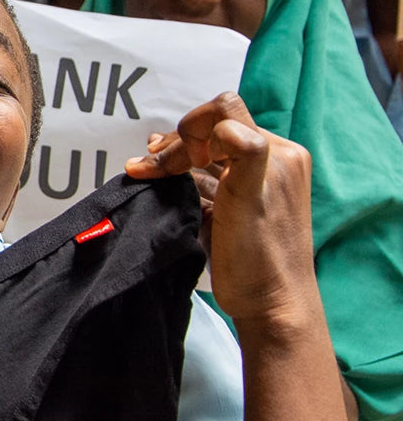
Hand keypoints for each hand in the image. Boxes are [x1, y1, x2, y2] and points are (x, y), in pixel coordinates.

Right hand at [126, 92, 315, 325]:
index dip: (194, 130)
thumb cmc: (261, 258)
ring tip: (142, 171)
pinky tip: (155, 178)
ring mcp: (249, 182)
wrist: (270, 307)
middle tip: (146, 169)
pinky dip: (177, 176)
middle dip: (174, 146)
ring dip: (170, 161)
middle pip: (210, 132)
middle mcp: (267, 162)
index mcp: (279, 153)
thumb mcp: (251, 201)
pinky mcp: (233, 203)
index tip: (182, 161)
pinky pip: (203, 177)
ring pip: (202, 155)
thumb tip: (226, 125)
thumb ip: (246, 152)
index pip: (226, 113)